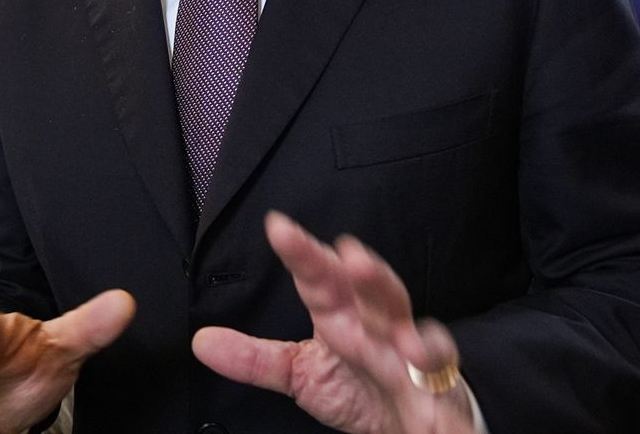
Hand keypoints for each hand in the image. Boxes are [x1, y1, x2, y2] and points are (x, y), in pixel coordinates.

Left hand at [192, 213, 473, 433]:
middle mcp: (374, 325)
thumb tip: (201, 341)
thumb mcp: (302, 377)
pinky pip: (438, 363)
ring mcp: (407, 349)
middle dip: (354, 265)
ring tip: (362, 269)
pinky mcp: (436, 381)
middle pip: (365, 285)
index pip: (319, 280)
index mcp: (340, 318)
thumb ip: (255, 359)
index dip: (301, 254)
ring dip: (384, 287)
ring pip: (399, 310)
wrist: (418, 426)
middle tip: (339, 247)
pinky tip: (417, 348)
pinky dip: (432, 352)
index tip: (278, 226)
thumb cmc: (365, 391)